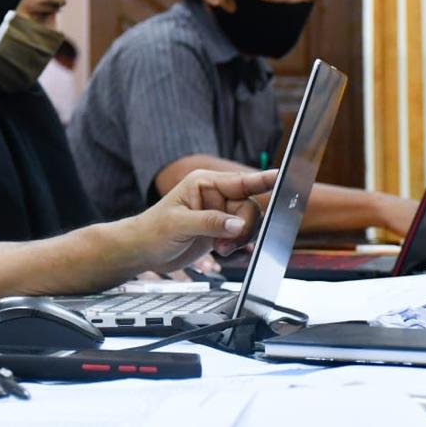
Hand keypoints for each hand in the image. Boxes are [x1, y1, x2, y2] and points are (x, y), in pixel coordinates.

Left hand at [132, 169, 275, 272]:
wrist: (143, 250)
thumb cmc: (153, 231)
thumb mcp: (179, 225)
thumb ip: (210, 222)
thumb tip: (236, 224)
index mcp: (204, 184)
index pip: (240, 181)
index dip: (262, 179)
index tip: (282, 175)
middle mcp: (214, 195)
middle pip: (249, 207)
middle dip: (243, 227)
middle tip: (226, 243)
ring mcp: (218, 212)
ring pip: (248, 223)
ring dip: (239, 239)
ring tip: (220, 248)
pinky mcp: (220, 229)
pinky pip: (242, 235)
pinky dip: (237, 245)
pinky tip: (221, 250)